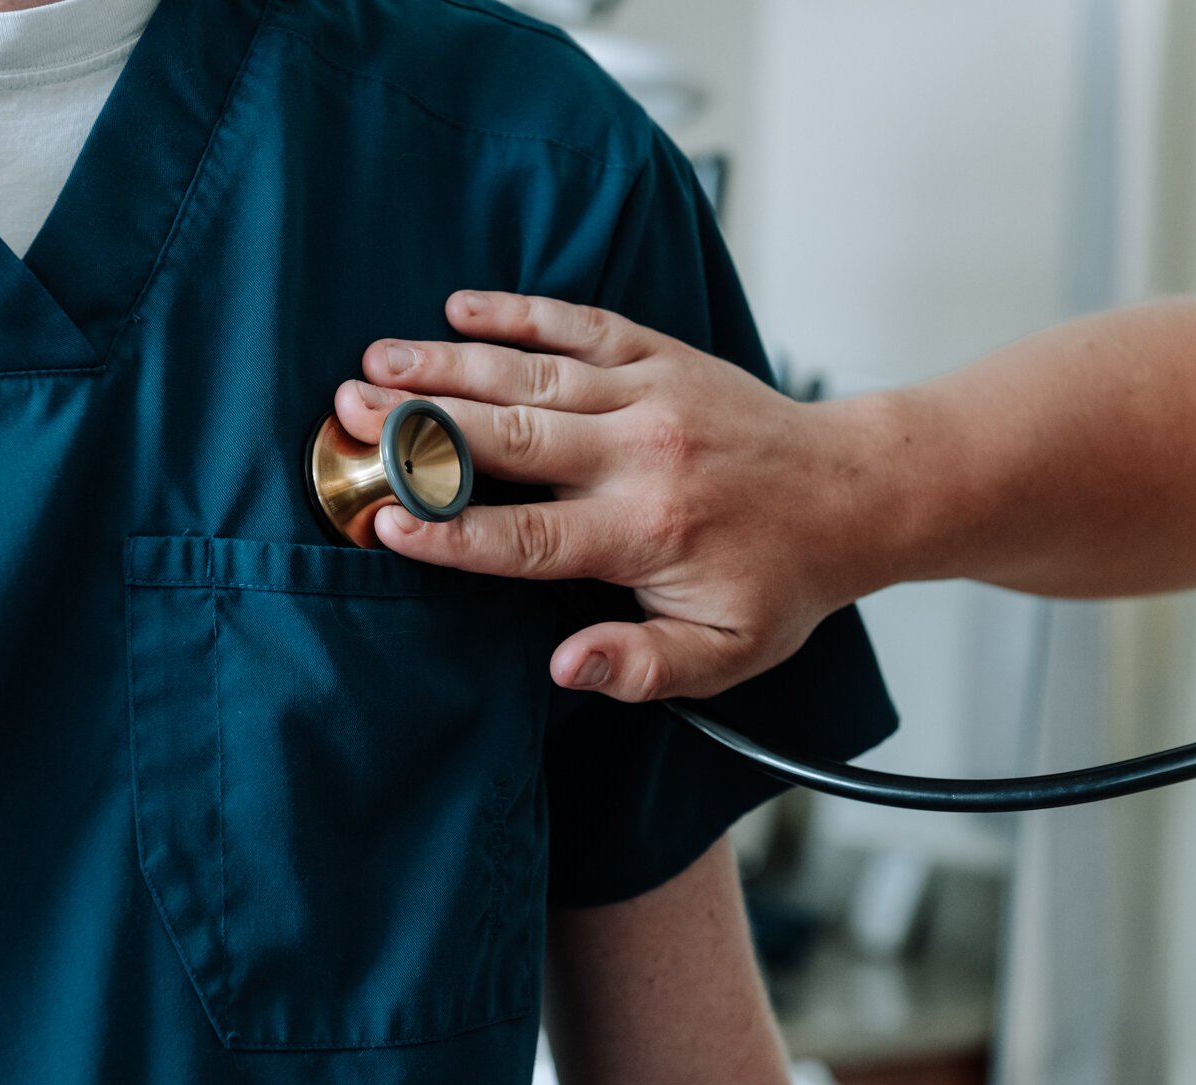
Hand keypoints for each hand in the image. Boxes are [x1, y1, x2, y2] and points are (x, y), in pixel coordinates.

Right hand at [333, 292, 891, 701]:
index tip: (381, 524)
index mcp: (646, 532)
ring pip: (532, 374)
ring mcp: (650, 394)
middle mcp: (640, 454)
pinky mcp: (661, 354)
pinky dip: (521, 312)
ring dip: (448, 365)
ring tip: (375, 361)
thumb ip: (641, 667)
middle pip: (510, 437)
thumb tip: (564, 666)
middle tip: (347, 415)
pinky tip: (462, 306)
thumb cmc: (777, 581)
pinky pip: (582, 323)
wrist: (848, 493)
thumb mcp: (723, 654)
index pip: (524, 536)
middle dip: (421, 428)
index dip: (448, 532)